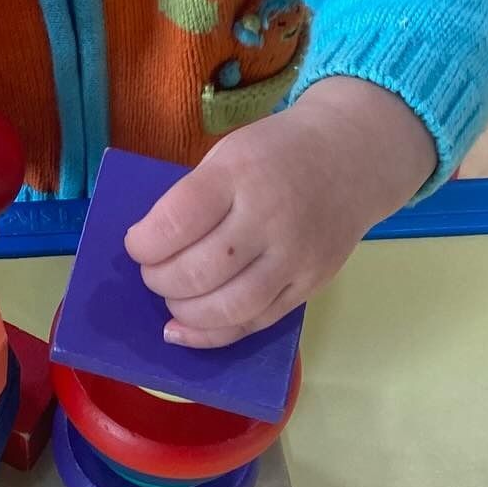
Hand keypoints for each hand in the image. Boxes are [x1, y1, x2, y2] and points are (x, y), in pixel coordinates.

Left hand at [124, 77, 436, 347]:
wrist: (351, 157)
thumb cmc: (275, 152)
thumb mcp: (227, 154)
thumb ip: (193, 197)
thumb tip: (151, 247)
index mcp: (238, 175)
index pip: (177, 221)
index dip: (144, 242)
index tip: (136, 244)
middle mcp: (269, 219)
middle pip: (199, 270)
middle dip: (159, 279)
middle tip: (151, 271)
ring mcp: (294, 257)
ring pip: (228, 306)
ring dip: (184, 310)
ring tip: (171, 297)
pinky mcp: (310, 285)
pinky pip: (256, 323)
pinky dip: (213, 334)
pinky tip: (186, 329)